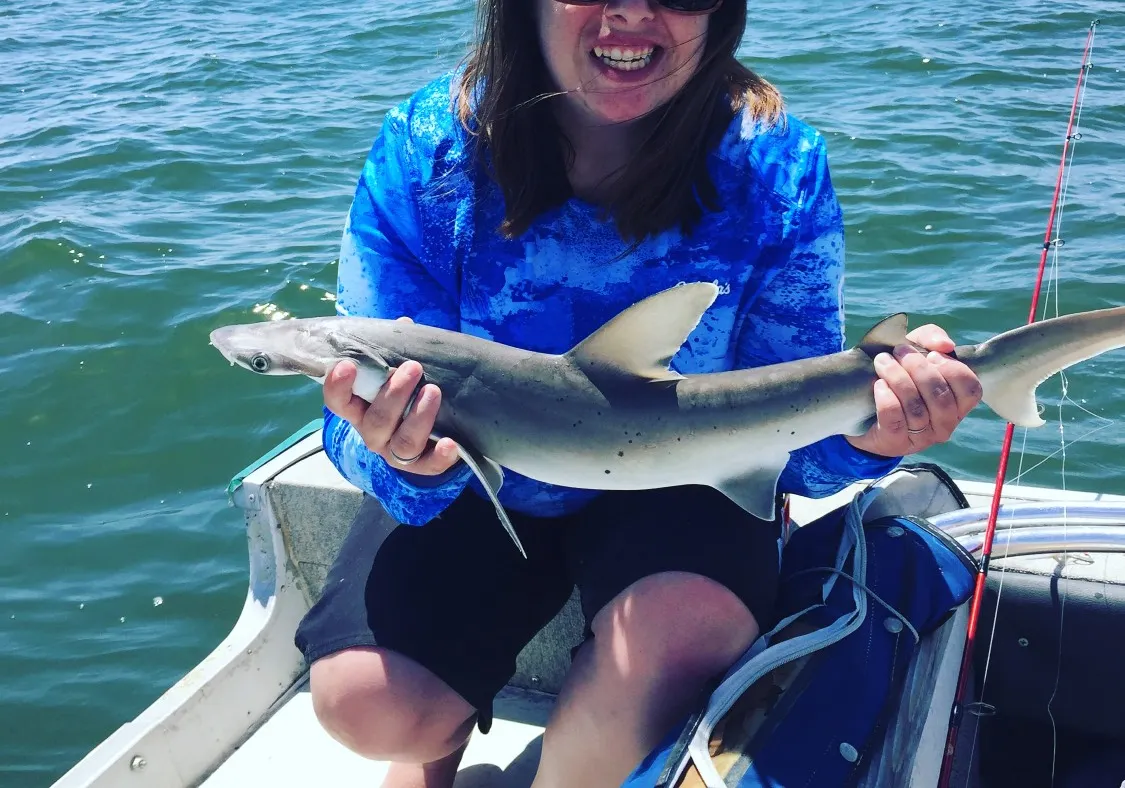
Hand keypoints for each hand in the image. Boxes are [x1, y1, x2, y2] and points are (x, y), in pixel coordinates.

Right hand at [323, 318, 460, 475]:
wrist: (427, 431)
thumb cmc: (405, 392)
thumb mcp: (397, 370)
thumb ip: (396, 350)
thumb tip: (404, 326)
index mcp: (359, 409)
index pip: (338, 402)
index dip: (338, 386)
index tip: (347, 365)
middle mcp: (373, 433)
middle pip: (376, 421)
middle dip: (394, 394)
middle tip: (413, 367)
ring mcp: (395, 452)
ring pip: (402, 442)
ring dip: (418, 417)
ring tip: (433, 391)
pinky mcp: (421, 465)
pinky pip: (428, 466)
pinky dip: (440, 456)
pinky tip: (451, 443)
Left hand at [845, 324, 982, 457]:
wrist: (864, 411)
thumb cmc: (900, 377)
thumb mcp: (917, 352)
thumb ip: (932, 339)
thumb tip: (944, 345)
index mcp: (958, 404)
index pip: (970, 389)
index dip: (952, 369)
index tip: (931, 354)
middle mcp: (945, 424)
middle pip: (941, 397)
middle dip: (918, 369)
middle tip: (899, 352)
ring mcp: (922, 437)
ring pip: (917, 409)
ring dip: (898, 379)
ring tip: (883, 362)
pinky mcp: (896, 443)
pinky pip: (894, 420)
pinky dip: (887, 399)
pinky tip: (879, 385)